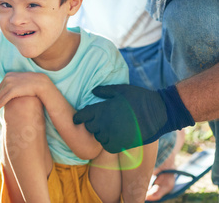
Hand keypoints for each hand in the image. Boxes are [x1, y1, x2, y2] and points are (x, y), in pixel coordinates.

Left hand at [0, 72, 53, 110]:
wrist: (40, 82)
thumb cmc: (32, 82)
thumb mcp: (22, 79)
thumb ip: (16, 82)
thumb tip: (14, 86)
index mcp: (9, 75)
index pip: (1, 85)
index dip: (0, 92)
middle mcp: (7, 78)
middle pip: (0, 90)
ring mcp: (9, 84)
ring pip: (0, 95)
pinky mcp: (12, 90)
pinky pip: (4, 99)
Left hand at [73, 84, 194, 152]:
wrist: (159, 112)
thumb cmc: (139, 98)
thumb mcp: (121, 90)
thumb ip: (105, 91)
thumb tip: (93, 91)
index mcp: (102, 109)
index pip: (82, 116)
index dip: (78, 117)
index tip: (78, 118)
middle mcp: (105, 123)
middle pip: (90, 127)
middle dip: (91, 124)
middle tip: (97, 121)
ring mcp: (113, 135)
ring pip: (98, 138)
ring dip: (100, 134)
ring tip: (106, 129)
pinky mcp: (123, 143)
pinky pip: (108, 147)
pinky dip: (108, 143)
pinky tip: (112, 137)